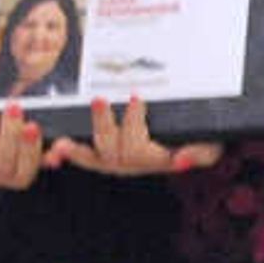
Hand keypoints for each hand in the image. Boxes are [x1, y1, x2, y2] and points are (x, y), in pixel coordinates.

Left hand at [45, 96, 220, 176]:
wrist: (193, 136)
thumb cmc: (201, 136)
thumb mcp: (210, 145)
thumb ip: (200, 153)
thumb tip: (181, 162)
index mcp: (156, 160)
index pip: (139, 151)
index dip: (135, 125)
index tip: (137, 98)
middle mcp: (133, 164)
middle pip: (113, 153)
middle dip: (104, 126)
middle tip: (100, 100)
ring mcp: (116, 161)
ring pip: (94, 160)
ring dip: (77, 150)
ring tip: (62, 141)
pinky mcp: (102, 154)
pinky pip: (83, 159)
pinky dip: (69, 157)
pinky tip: (54, 151)